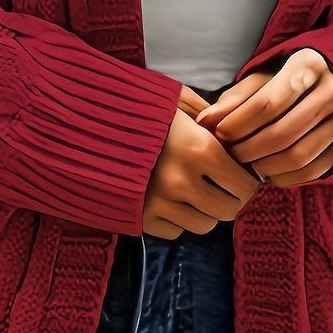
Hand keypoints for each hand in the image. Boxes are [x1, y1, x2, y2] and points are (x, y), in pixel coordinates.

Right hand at [143, 85, 260, 238]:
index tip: (241, 175)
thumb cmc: (138, 109)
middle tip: (222, 187)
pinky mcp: (142, 218)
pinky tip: (171, 200)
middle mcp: (183, 182)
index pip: (244, 185)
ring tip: (197, 194)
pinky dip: (178, 220)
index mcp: (200, 149)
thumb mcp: (177, 100)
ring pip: (204, 225)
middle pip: (227, 211)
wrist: (85, 127)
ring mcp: (161, 204)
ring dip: (205, 212)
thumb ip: (209, 115)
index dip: (247, 182)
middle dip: (229, 199)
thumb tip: (235, 133)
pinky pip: (175, 231)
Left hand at [194, 51, 332, 185]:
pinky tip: (268, 173)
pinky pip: (314, 171)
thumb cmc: (291, 76)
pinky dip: (285, 178)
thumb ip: (236, 97)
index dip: (240, 123)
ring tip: (247, 164)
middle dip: (249, 149)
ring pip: (299, 156)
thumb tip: (205, 121)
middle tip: (231, 155)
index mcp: (309, 64)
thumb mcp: (265, 75)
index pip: (269, 102)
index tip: (220, 134)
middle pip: (283, 132)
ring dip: (265, 167)